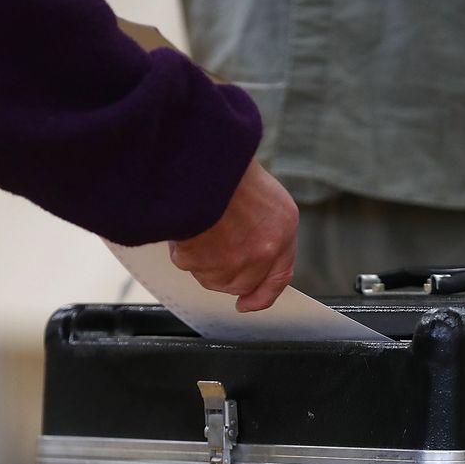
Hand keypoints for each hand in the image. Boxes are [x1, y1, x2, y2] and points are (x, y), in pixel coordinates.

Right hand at [169, 160, 297, 311]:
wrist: (201, 160)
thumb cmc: (225, 167)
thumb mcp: (259, 193)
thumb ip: (260, 227)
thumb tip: (244, 248)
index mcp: (282, 227)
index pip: (279, 275)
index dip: (263, 294)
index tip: (248, 303)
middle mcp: (265, 249)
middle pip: (243, 283)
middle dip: (224, 274)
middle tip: (209, 253)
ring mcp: (237, 260)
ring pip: (214, 278)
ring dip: (202, 260)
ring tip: (197, 225)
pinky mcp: (206, 263)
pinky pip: (189, 264)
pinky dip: (182, 250)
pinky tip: (184, 224)